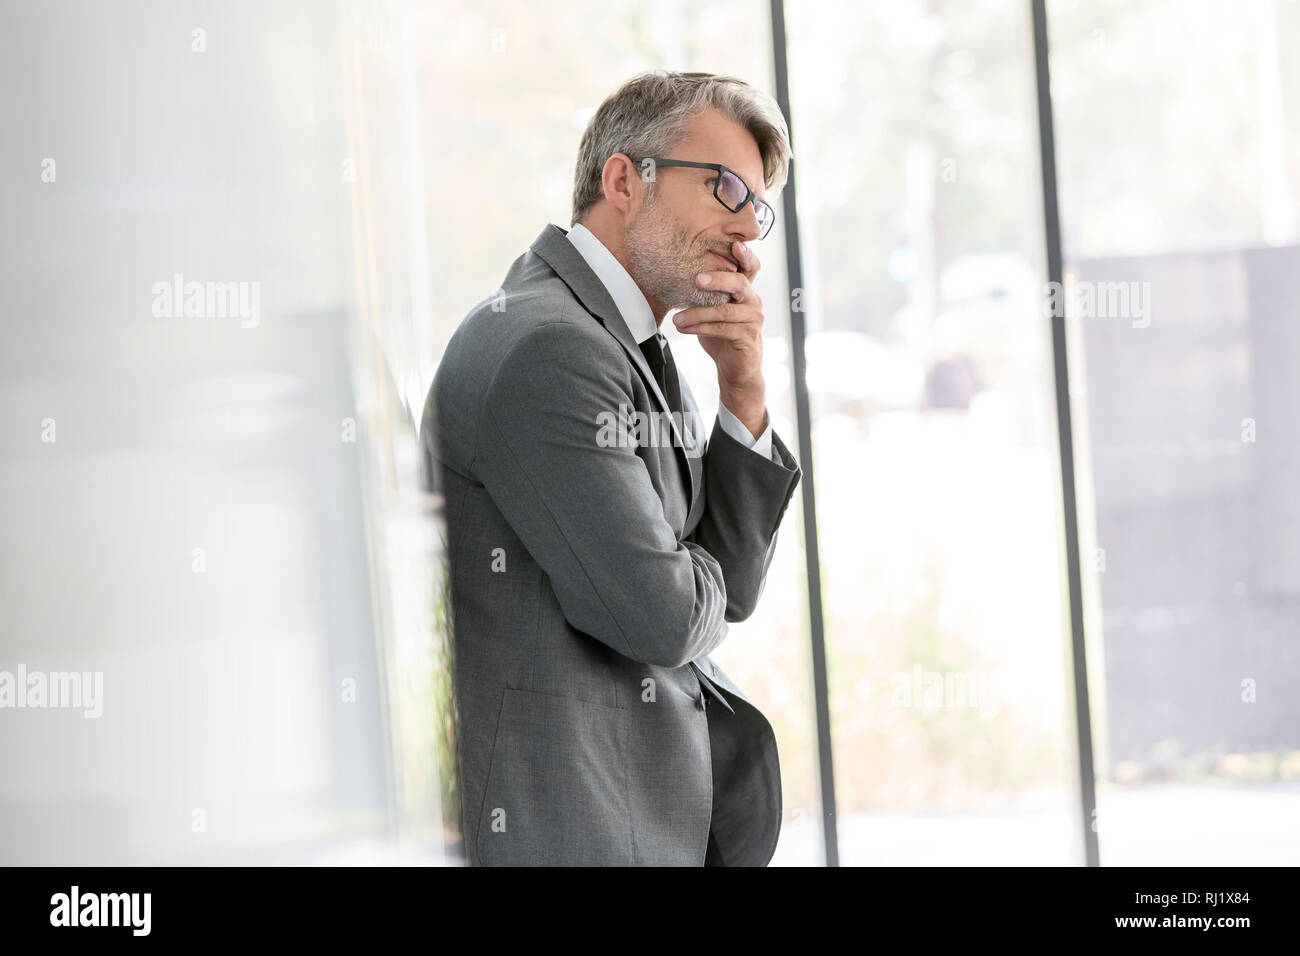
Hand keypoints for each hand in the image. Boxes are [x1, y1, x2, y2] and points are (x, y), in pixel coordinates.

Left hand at [672, 239, 766, 436]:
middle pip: (739, 284)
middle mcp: (753, 302)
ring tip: (677, 317)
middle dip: (717, 278)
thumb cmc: (723, 336)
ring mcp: (752, 321)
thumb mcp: (715, 310)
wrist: (736, 370)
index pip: (751, 267)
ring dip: (697, 313)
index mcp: (747, 291)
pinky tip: (683, 328)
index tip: (735, 244)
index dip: (745, 255)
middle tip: (697, 279)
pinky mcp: (747, 338)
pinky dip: (699, 328)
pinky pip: (721, 329)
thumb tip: (676, 275)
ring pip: (725, 310)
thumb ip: (706, 295)